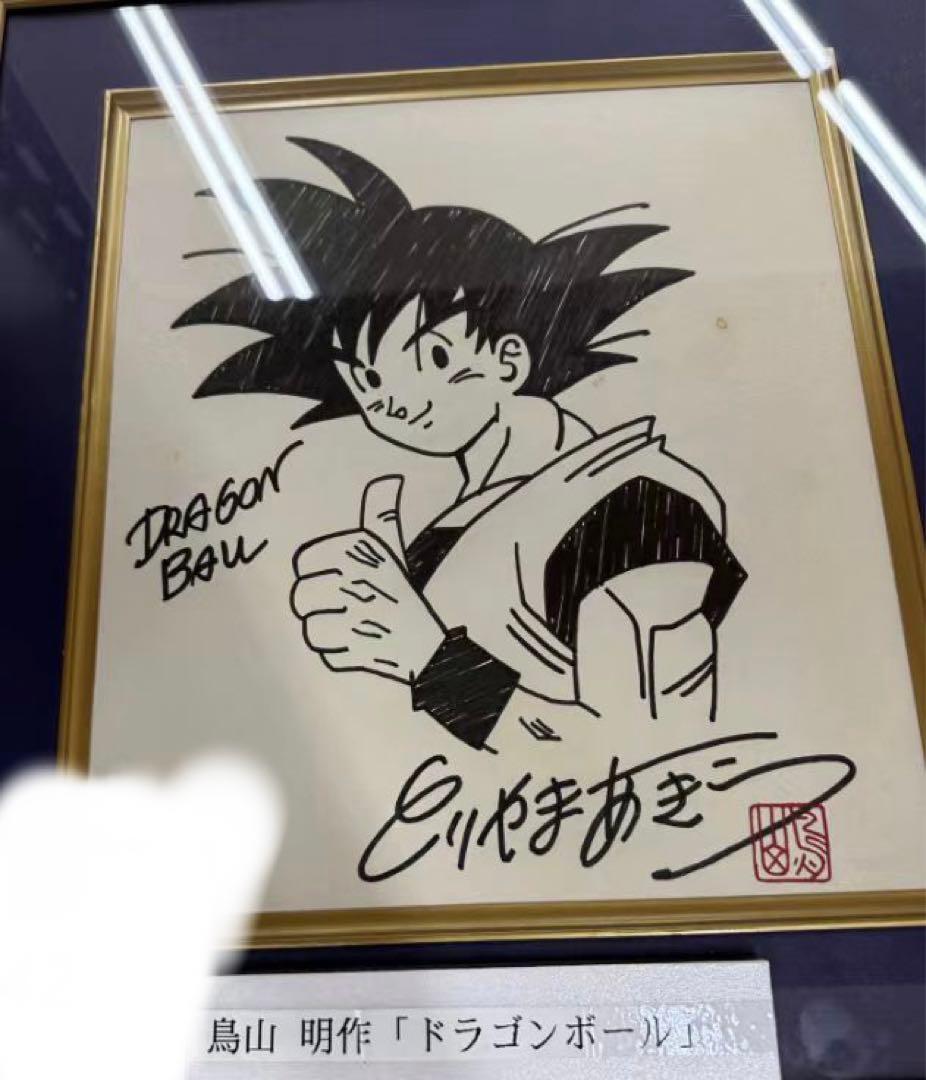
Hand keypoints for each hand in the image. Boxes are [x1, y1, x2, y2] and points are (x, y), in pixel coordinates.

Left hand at [290, 476, 445, 682]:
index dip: (318, 574)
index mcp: (360, 549)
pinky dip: (338, 655)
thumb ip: (381, 515)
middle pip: (300, 596)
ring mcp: (357, 618)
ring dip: (328, 632)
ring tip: (353, 627)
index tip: (341, 580)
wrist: (429, 646)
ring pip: (309, 626)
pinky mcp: (357, 653)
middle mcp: (357, 578)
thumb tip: (388, 480)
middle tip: (348, 606)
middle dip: (318, 606)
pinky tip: (359, 646)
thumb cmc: (398, 593)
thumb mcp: (391, 551)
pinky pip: (323, 654)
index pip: (304, 562)